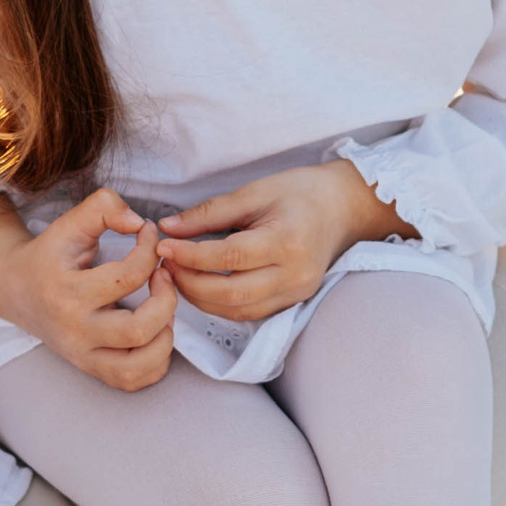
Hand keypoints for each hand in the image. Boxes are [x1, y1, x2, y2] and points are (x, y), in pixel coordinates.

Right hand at [0, 189, 179, 390]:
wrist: (15, 291)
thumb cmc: (48, 256)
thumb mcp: (69, 223)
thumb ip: (103, 208)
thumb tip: (139, 223)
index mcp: (67, 291)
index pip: (127, 277)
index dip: (150, 250)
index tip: (150, 236)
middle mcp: (74, 330)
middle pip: (138, 330)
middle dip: (166, 300)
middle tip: (163, 278)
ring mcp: (83, 355)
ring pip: (140, 365)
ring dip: (165, 336)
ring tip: (161, 310)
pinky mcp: (91, 369)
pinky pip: (135, 381)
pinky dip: (156, 361)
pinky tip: (154, 333)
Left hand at [156, 160, 412, 322]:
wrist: (342, 208)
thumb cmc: (299, 192)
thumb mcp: (253, 192)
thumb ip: (209, 213)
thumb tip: (168, 228)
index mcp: (286, 241)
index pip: (228, 258)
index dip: (190, 256)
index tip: (162, 247)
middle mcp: (294, 275)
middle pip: (231, 293)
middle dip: (190, 283)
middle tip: (164, 266)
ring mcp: (296, 293)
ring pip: (238, 311)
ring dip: (201, 299)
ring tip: (177, 276)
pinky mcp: (294, 302)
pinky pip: (250, 313)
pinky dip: (220, 305)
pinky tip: (201, 287)